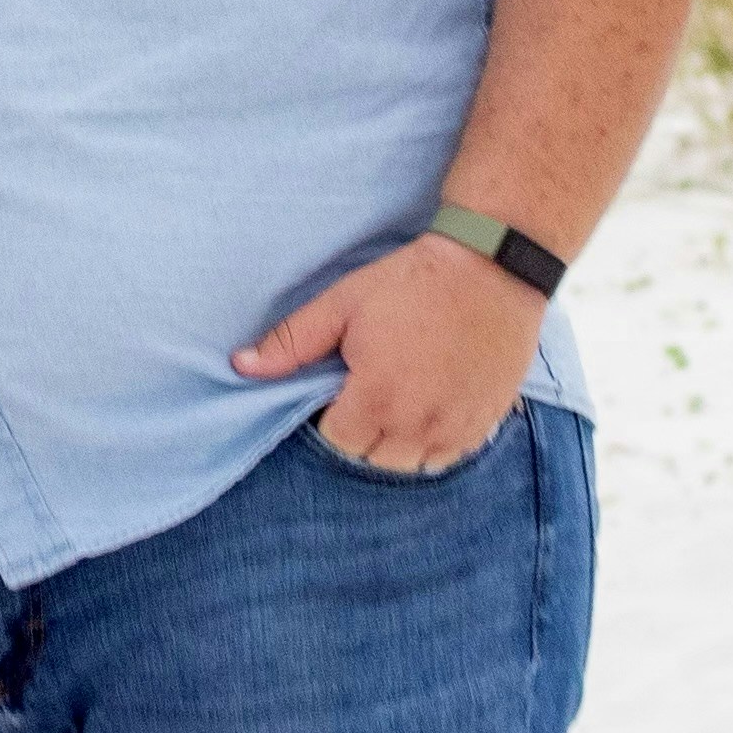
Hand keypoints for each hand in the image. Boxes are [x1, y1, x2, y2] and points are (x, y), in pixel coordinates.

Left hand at [232, 233, 543, 475]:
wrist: (491, 267)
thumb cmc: (412, 282)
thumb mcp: (343, 304)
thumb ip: (292, 342)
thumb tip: (241, 366)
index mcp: (377, 397)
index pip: (338, 440)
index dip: (334, 415)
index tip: (343, 387)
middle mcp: (419, 423)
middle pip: (373, 459)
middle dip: (364, 431)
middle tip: (370, 391)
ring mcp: (457, 426)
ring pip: (413, 464)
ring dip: (399, 443)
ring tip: (400, 401)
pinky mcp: (486, 421)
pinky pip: (451, 455)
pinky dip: (436, 441)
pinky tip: (432, 406)